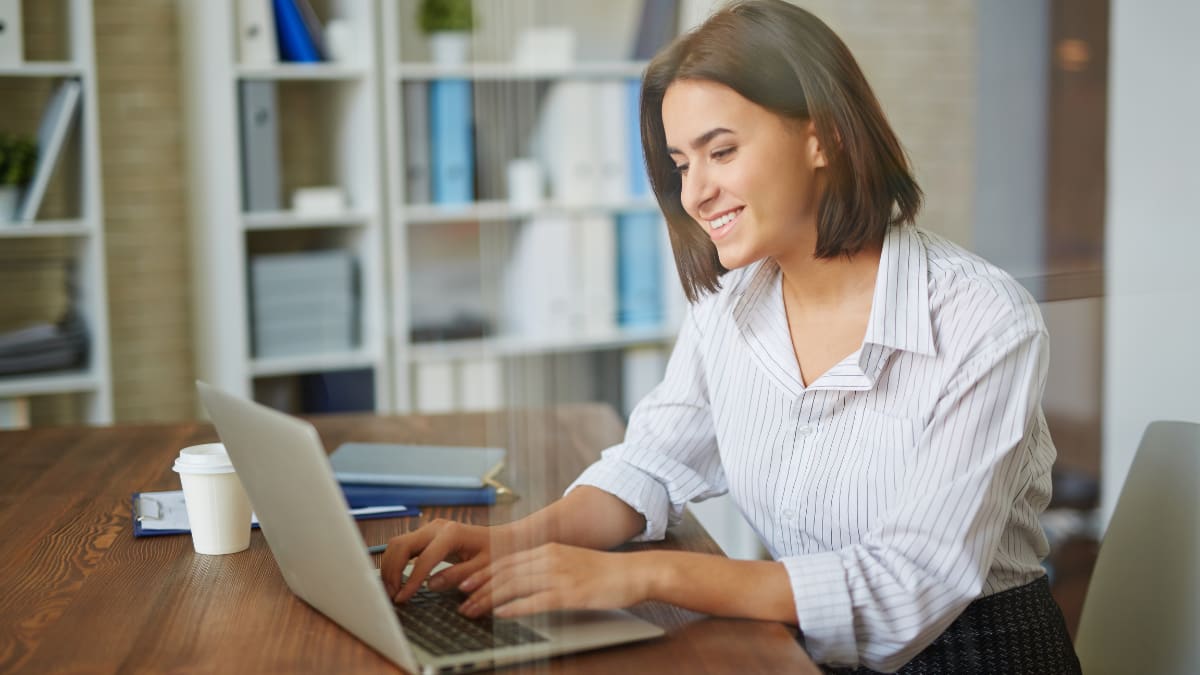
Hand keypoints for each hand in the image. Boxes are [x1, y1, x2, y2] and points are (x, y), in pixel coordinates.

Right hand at [381, 519, 498, 602]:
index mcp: (451, 534)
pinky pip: (403, 546)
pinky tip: (396, 580)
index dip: (410, 581)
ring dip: (389, 566)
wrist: (503, 538)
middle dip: (391, 571)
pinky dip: (395, 562)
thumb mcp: (483, 567)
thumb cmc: (497, 552)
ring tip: (391, 591)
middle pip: (401, 545)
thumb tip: (431, 585)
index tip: (402, 599)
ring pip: (397, 544)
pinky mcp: (427, 535)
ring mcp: (430, 529)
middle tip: (391, 596)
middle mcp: (437, 527)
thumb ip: (458, 575)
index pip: (422, 560)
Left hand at [457, 543, 650, 618]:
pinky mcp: (570, 593)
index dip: (482, 572)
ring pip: (514, 585)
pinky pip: (536, 600)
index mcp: (549, 549)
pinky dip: (514, 607)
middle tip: (457, 598)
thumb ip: (546, 568)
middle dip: (477, 586)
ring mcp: (560, 575)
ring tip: (470, 610)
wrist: (635, 573)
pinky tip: (499, 614)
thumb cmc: (605, 572)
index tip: (463, 582)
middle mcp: (550, 558)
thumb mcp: (571, 562)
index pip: (506, 560)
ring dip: (488, 599)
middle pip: (504, 571)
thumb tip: (523, 582)